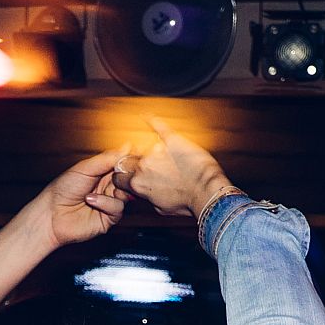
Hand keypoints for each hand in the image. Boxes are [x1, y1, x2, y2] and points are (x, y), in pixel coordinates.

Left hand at [38, 147, 131, 248]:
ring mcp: (109, 202)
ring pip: (126, 193)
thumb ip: (107, 159)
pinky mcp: (109, 218)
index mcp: (103, 173)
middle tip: (117, 172)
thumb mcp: (85, 168)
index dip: (128, 160)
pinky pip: (118, 208)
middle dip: (124, 175)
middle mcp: (108, 187)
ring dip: (114, 190)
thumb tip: (127, 147)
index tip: (133, 155)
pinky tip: (90, 201)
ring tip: (94, 190)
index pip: (123, 164)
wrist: (51, 213)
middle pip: (128, 179)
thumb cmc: (63, 189)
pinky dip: (106, 203)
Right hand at [116, 118, 234, 218]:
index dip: (122, 179)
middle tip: (140, 168)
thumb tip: (145, 192)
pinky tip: (147, 117)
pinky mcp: (171, 139)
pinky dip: (151, 120)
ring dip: (142, 149)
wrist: (206, 192)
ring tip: (151, 154)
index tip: (127, 179)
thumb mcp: (160, 208)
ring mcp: (156, 150)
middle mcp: (143, 165)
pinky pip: (158, 125)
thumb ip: (147, 196)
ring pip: (139, 145)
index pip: (117, 178)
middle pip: (125, 160)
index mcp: (138, 184)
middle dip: (130, 164)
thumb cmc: (187, 203)